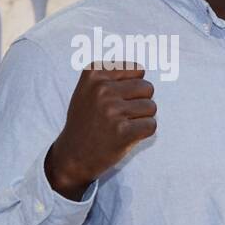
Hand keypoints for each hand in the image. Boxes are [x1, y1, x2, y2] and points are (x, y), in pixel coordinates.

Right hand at [45, 63, 156, 199]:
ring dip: (141, 118)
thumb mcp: (88, 89)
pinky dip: (143, 132)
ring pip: (151, 107)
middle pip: (147, 87)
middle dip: (140, 102)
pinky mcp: (122, 131)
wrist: (72, 155)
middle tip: (121, 115)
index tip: (116, 99)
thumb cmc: (86, 120)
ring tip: (122, 125)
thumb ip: (111, 74)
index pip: (138, 71)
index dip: (132, 87)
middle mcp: (101, 89)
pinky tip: (126, 136)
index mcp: (94, 73)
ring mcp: (112, 110)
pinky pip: (151, 125)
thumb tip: (142, 69)